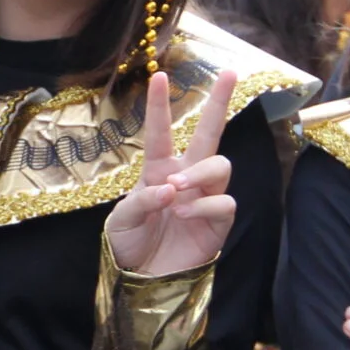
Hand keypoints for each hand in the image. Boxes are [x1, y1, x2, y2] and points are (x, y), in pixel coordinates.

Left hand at [105, 70, 237, 276]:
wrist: (144, 277)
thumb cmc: (131, 243)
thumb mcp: (121, 220)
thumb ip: (142, 200)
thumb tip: (171, 188)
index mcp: (158, 170)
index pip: (161, 132)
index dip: (159, 105)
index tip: (159, 75)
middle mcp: (186, 177)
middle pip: (211, 133)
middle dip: (219, 102)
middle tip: (229, 72)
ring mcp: (205, 196)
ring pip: (220, 165)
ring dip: (199, 172)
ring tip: (177, 188)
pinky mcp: (219, 221)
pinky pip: (224, 201)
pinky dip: (204, 205)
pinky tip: (185, 215)